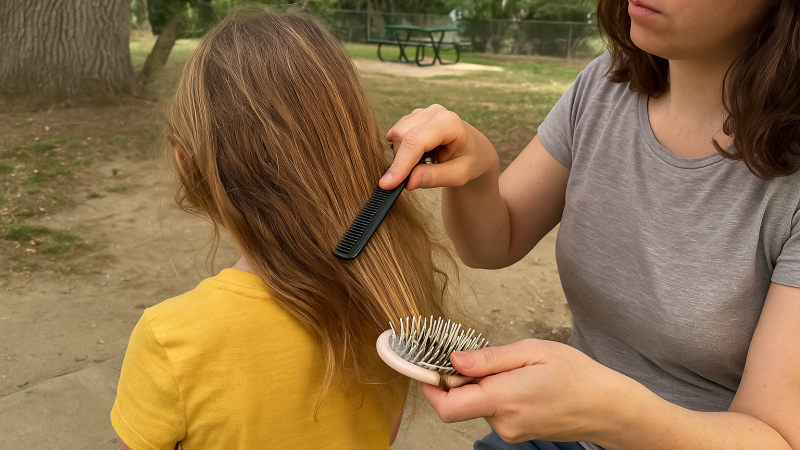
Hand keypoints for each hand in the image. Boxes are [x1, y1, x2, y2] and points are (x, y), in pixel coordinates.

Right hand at [380, 104, 498, 190]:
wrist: (474, 149)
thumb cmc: (469, 162)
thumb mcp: (458, 176)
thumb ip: (434, 177)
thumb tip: (408, 182)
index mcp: (449, 123)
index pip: (416, 141)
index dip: (400, 163)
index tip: (387, 184)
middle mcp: (434, 112)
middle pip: (401, 135)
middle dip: (401, 160)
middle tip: (415, 177)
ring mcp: (423, 112)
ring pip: (396, 133)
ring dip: (401, 155)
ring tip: (422, 164)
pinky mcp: (414, 116)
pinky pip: (396, 133)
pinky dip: (401, 149)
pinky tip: (418, 155)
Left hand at [423, 339, 635, 443]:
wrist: (606, 407)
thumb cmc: (575, 374)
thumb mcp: (532, 351)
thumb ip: (489, 359)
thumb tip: (454, 361)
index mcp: (505, 399)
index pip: (448, 406)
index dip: (431, 387)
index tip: (425, 366)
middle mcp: (503, 422)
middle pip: (459, 404)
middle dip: (460, 380)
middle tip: (480, 356)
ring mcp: (509, 432)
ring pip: (476, 405)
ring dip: (482, 385)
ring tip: (513, 368)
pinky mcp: (515, 433)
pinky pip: (492, 411)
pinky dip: (495, 394)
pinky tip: (519, 382)